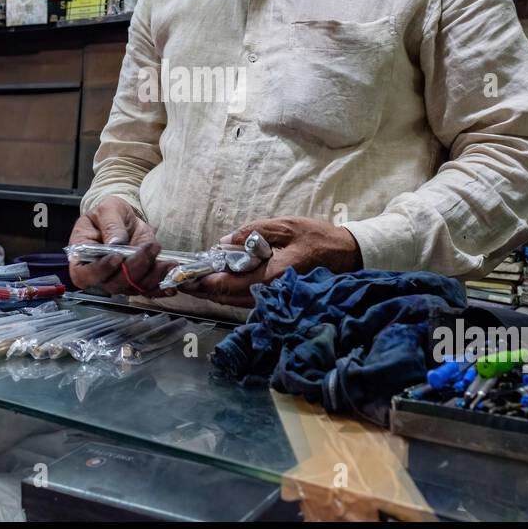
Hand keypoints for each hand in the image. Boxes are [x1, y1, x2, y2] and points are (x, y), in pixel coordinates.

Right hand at [67, 196, 175, 296]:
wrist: (123, 218)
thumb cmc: (108, 214)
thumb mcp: (107, 210)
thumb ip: (110, 225)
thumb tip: (116, 242)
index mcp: (81, 260)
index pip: (85, 274)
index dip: (101, 269)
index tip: (117, 257)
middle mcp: (99, 275)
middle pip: (114, 284)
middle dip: (135, 268)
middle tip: (149, 248)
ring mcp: (119, 280)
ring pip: (134, 288)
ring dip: (153, 277)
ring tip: (167, 262)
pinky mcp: (137, 280)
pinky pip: (148, 290)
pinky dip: (161, 287)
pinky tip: (171, 284)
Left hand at [186, 217, 362, 307]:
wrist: (346, 255)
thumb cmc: (317, 237)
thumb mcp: (284, 226)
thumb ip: (252, 232)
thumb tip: (223, 242)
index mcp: (271, 274)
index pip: (229, 284)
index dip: (204, 282)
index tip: (185, 277)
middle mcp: (270, 291)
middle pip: (228, 298)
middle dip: (203, 290)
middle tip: (181, 280)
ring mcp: (274, 297)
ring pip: (235, 302)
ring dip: (214, 292)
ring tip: (194, 280)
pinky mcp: (277, 297)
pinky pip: (246, 299)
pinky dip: (229, 292)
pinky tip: (219, 281)